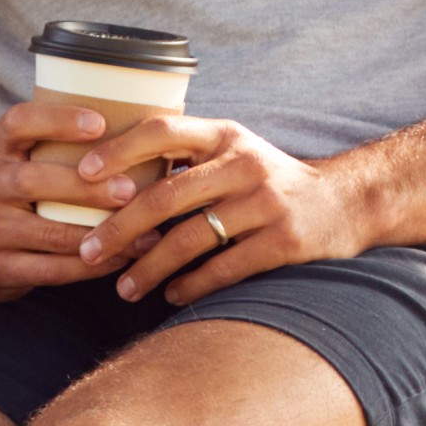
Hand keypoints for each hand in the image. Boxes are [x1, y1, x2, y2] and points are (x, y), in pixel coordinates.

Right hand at [0, 98, 192, 299]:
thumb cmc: (21, 192)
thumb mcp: (26, 158)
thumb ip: (64, 144)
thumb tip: (145, 122)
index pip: (19, 122)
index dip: (57, 120)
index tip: (100, 123)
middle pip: (32, 181)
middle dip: (86, 188)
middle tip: (132, 190)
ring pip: (46, 232)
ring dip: (99, 235)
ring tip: (142, 235)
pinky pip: (48, 270)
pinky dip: (88, 267)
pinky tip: (118, 261)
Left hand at [75, 112, 361, 301]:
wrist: (346, 202)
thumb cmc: (270, 180)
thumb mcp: (234, 151)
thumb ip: (186, 157)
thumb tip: (108, 177)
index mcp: (224, 134)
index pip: (161, 130)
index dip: (117, 151)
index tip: (80, 175)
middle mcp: (244, 163)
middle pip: (166, 195)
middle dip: (119, 228)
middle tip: (86, 251)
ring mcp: (265, 203)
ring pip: (190, 239)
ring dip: (149, 268)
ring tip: (123, 288)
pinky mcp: (283, 242)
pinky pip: (224, 268)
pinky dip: (191, 286)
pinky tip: (170, 295)